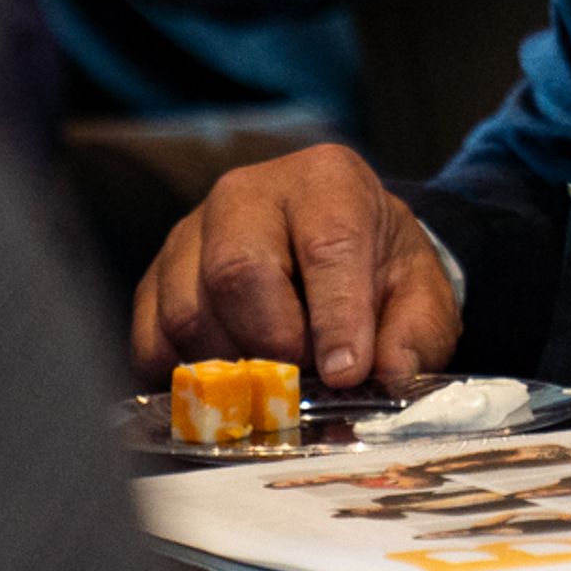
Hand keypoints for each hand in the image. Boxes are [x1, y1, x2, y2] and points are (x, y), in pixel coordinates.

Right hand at [130, 142, 461, 390]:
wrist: (337, 248)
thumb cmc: (378, 268)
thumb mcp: (420, 293)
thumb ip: (413, 333)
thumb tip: (385, 375)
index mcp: (326, 181)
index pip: (327, 245)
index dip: (336, 316)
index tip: (347, 373)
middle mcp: (248, 193)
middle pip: (237, 270)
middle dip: (273, 344)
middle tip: (303, 384)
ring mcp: (192, 231)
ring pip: (187, 310)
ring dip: (229, 369)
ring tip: (269, 390)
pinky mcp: (158, 275)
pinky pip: (151, 336)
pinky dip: (184, 379)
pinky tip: (226, 390)